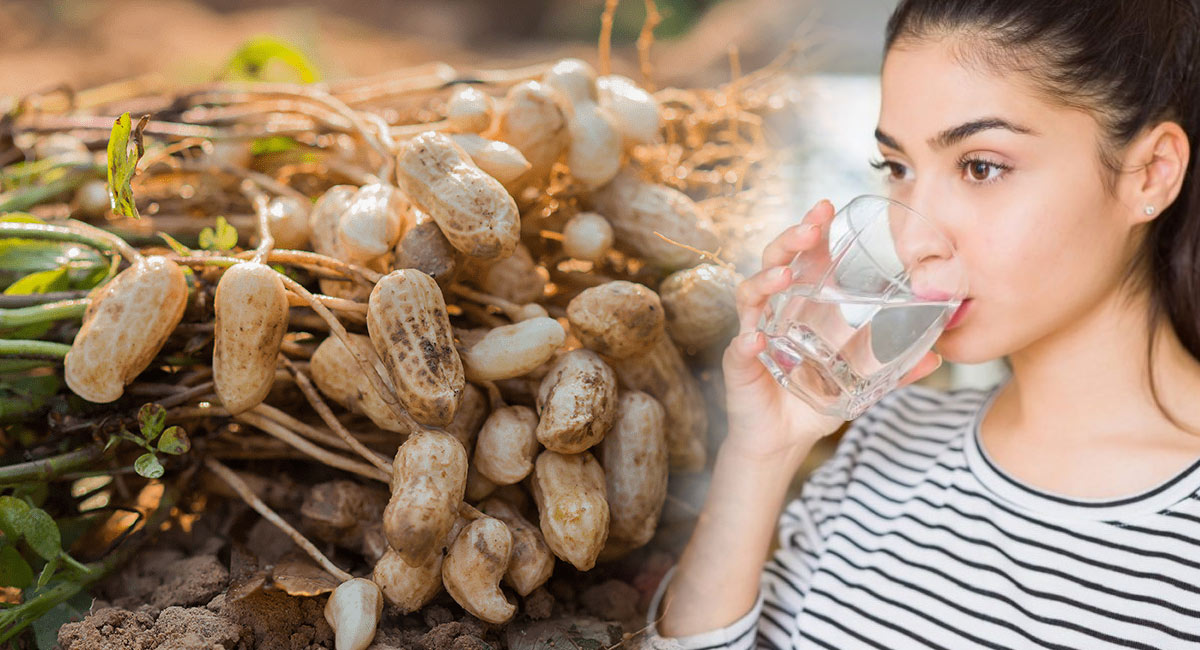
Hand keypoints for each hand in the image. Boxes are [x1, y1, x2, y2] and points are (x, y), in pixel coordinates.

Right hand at [721, 199, 942, 462]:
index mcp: (802, 304)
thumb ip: (895, 366)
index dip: (812, 229)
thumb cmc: (814, 397)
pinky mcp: (740, 366)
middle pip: (774, 263)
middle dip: (789, 241)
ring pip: (750, 296)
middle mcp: (774, 311)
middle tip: (810, 230)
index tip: (826, 207)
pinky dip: (745, 343)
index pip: (804, 256)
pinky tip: (755, 340)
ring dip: (765, 282)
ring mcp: (754, 334)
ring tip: (784, 277)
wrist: (784, 439)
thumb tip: (937, 355)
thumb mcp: (861, 380)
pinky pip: (738, 350)